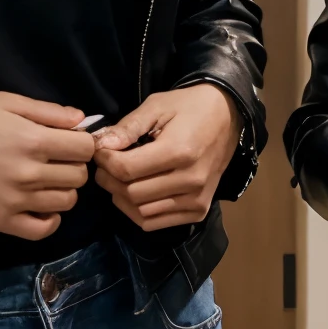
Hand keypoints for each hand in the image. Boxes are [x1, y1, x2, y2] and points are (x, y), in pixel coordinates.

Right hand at [0, 93, 93, 238]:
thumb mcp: (5, 102)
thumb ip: (47, 111)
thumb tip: (81, 121)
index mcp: (34, 140)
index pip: (85, 149)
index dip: (82, 143)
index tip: (69, 142)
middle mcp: (30, 173)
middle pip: (79, 176)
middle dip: (72, 164)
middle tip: (54, 159)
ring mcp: (17, 201)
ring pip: (66, 202)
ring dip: (61, 189)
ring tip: (43, 179)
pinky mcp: (2, 221)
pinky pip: (43, 229)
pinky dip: (49, 219)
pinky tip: (40, 205)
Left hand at [92, 84, 241, 231]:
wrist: (227, 118)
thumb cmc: (189, 107)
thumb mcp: (157, 106)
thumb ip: (128, 127)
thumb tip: (101, 146)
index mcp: (179, 151)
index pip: (127, 169)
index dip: (104, 162)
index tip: (99, 151)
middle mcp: (191, 181)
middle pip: (132, 193)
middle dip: (108, 180)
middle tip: (104, 166)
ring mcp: (197, 200)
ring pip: (141, 213)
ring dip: (120, 198)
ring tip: (117, 178)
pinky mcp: (199, 211)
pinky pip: (156, 223)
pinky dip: (137, 212)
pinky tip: (133, 193)